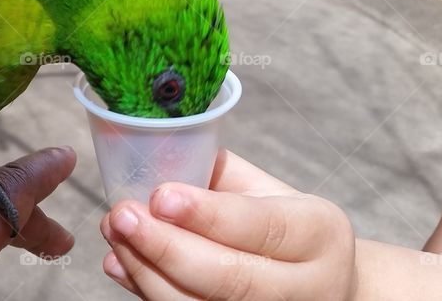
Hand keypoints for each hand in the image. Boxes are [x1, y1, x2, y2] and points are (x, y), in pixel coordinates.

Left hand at [100, 149, 356, 299]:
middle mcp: (304, 285)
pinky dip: (146, 291)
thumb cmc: (287, 226)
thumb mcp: (270, 191)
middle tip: (122, 215)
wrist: (326, 284)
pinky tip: (121, 264)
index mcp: (317, 233)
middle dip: (166, 246)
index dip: (207, 214)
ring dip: (147, 271)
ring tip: (114, 233)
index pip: (261, 226)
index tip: (160, 195)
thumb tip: (158, 155)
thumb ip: (220, 175)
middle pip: (229, 277)